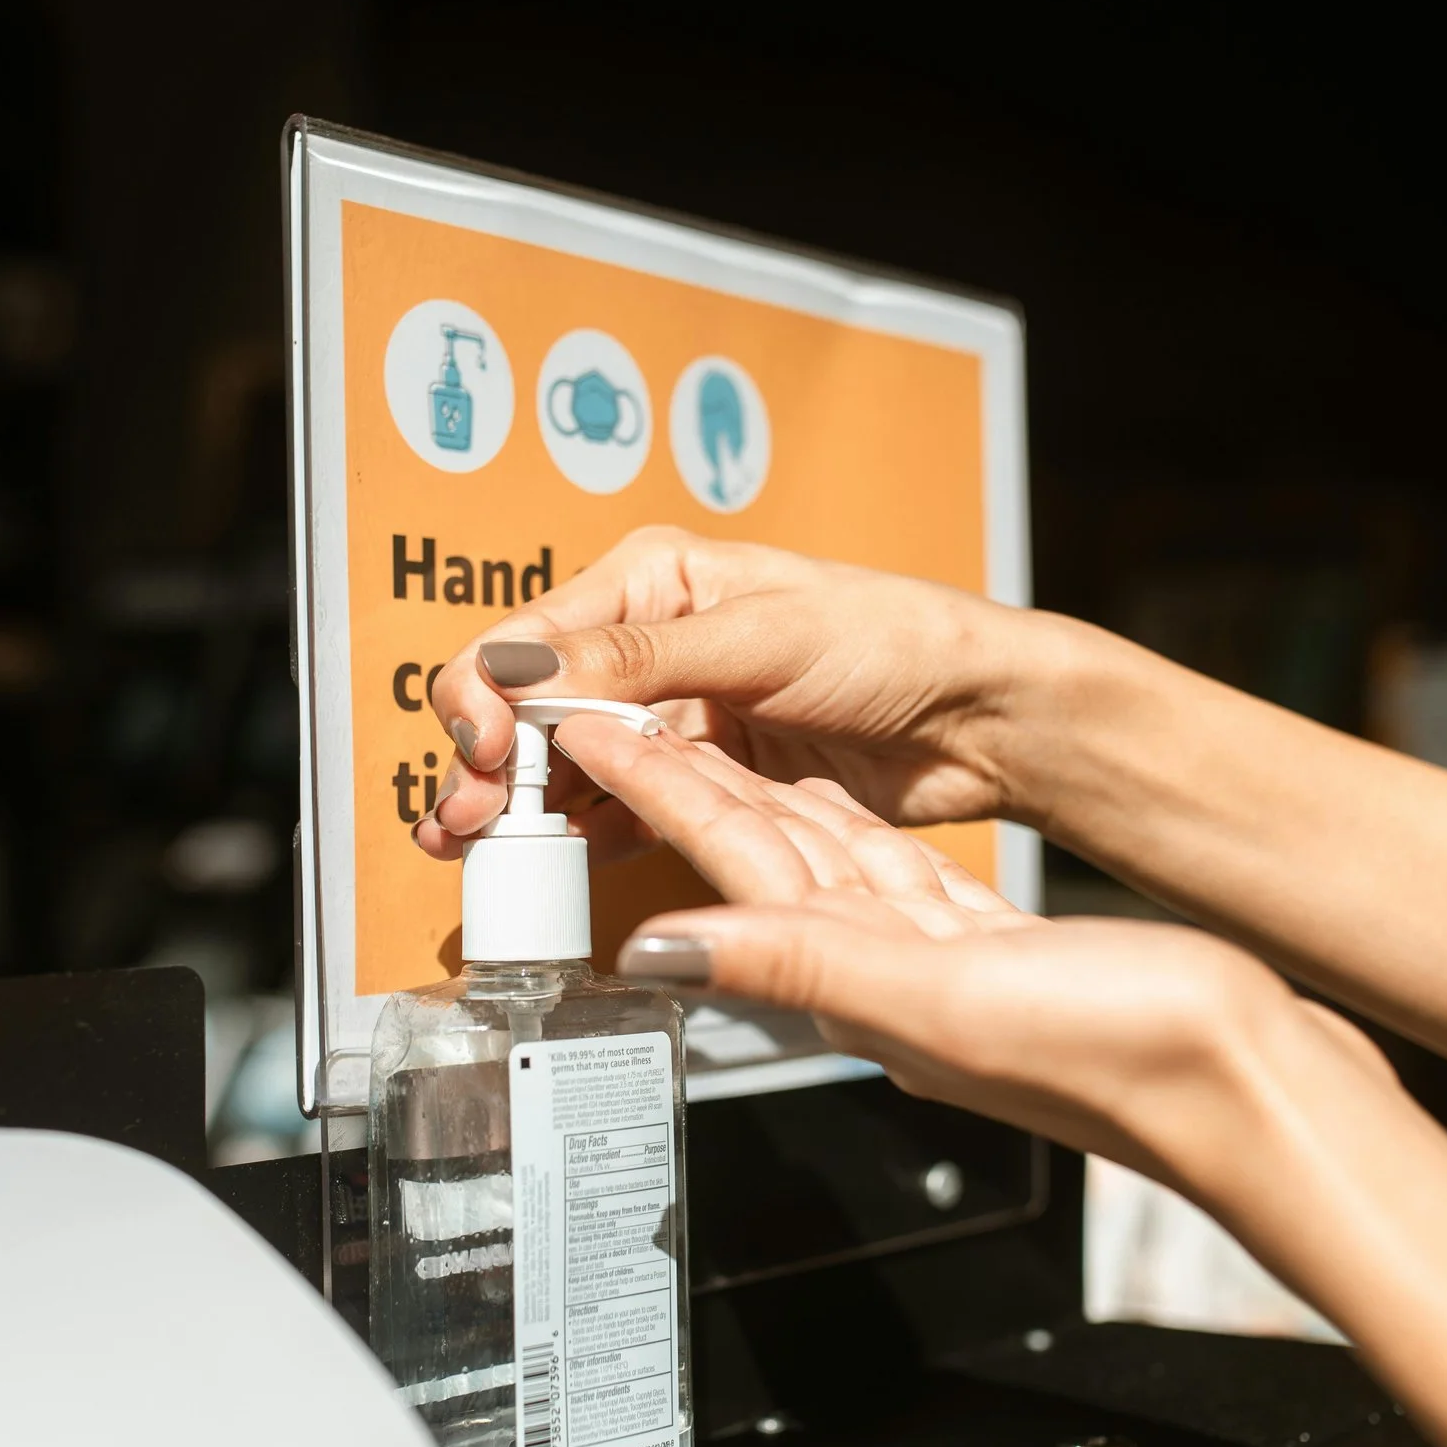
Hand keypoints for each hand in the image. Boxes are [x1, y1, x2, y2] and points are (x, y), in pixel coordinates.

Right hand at [414, 526, 1053, 860]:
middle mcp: (651, 647)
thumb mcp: (760, 637)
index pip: (529, 639)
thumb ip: (636, 660)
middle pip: (532, 709)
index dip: (490, 698)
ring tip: (477, 849)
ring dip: (517, 806)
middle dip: (488, 763)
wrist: (978, 715)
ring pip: (566, 765)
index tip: (490, 754)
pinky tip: (548, 863)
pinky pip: (622, 807)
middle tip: (468, 820)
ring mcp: (675, 717)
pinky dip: (579, 834)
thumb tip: (521, 667)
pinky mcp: (705, 778)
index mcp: (654, 583)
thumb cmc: (893, 640)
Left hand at [552, 714, 1397, 1198]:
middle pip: (762, 860)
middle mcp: (884, 972)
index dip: (664, 795)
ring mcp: (936, 963)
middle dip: (690, 788)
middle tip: (627, 716)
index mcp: (860, 979)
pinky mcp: (991, 950)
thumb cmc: (1117, 1057)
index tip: (599, 736)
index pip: (734, 867)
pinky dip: (849, 831)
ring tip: (703, 740)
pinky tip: (829, 804)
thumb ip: (798, 964)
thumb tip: (661, 951)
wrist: (1248, 1086)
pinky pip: (892, 877)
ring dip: (760, 800)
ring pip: (822, 862)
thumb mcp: (936, 1000)